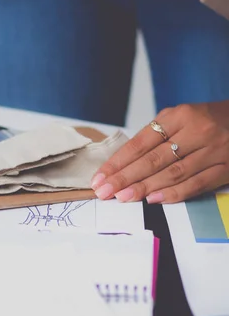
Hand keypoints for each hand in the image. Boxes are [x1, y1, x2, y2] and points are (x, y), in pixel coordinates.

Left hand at [91, 101, 228, 203]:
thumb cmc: (208, 120)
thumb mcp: (181, 117)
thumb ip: (156, 136)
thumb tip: (122, 163)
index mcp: (179, 115)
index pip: (141, 143)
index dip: (118, 162)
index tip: (100, 176)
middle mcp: (197, 131)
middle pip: (153, 159)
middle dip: (125, 177)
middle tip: (105, 191)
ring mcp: (214, 150)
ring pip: (173, 173)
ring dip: (145, 187)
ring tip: (123, 197)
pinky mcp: (227, 167)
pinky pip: (197, 183)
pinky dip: (175, 193)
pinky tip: (154, 199)